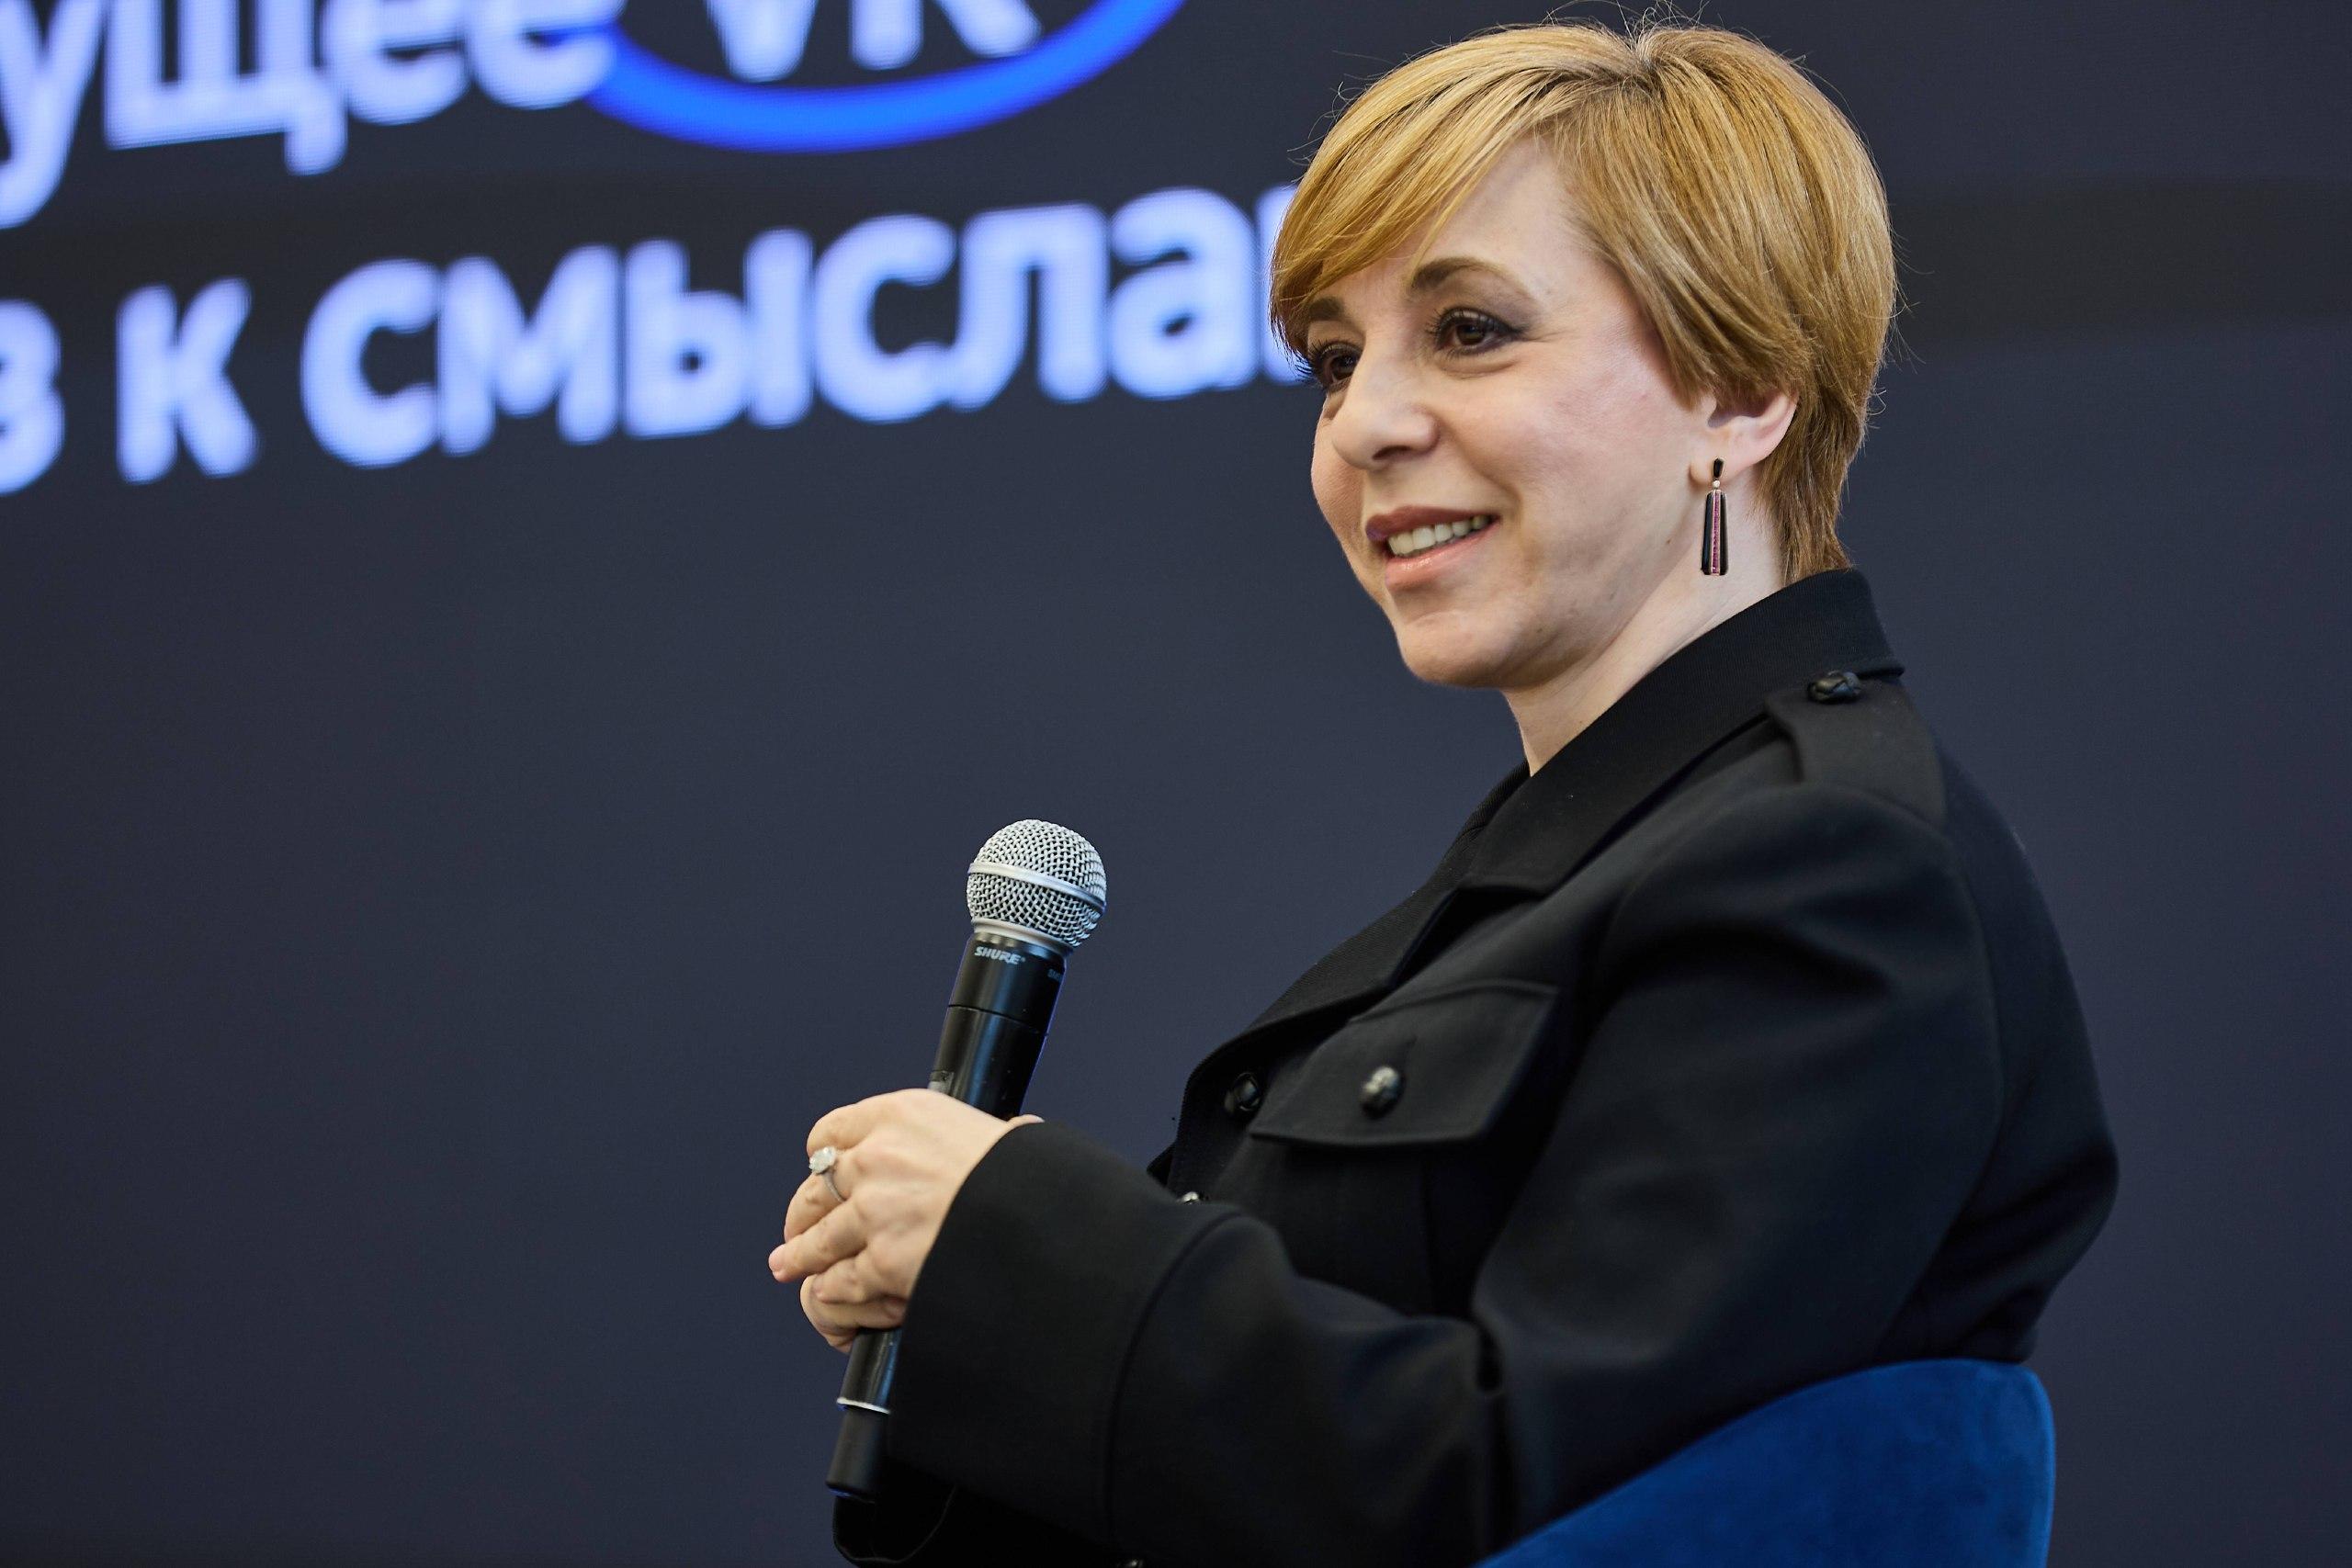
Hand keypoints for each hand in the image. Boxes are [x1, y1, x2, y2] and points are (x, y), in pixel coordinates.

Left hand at [769, 1089, 1040, 1351]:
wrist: (1037, 1217)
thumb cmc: (1028, 1176)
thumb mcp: (1002, 1132)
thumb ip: (986, 1134)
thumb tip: (1020, 1127)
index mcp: (903, 1114)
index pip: (835, 1129)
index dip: (825, 1154)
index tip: (823, 1167)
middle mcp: (878, 1157)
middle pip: (817, 1184)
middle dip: (803, 1210)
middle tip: (798, 1225)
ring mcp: (874, 1210)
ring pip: (817, 1235)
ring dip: (800, 1254)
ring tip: (788, 1265)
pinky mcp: (879, 1260)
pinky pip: (839, 1278)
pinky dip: (832, 1289)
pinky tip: (826, 1292)